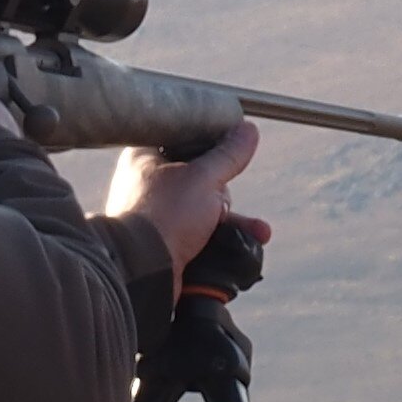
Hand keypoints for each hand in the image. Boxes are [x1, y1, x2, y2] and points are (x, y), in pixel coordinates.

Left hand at [103, 117, 262, 274]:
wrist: (143, 270)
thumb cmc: (164, 215)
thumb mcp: (204, 177)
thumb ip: (228, 155)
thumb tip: (248, 130)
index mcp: (144, 158)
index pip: (182, 140)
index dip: (209, 147)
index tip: (228, 154)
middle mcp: (146, 185)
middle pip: (199, 179)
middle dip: (223, 196)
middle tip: (220, 204)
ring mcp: (156, 216)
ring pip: (203, 210)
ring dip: (233, 222)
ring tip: (258, 231)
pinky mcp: (165, 242)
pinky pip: (200, 235)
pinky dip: (222, 239)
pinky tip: (249, 243)